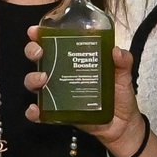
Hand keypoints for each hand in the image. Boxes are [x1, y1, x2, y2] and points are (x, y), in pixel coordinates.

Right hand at [23, 38, 144, 150]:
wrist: (123, 124)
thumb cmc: (120, 95)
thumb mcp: (123, 75)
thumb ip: (123, 62)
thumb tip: (117, 51)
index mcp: (74, 60)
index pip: (54, 43)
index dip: (41, 35)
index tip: (35, 31)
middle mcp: (62, 74)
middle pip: (39, 59)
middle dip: (32, 52)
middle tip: (39, 53)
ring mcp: (58, 94)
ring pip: (35, 83)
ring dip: (33, 79)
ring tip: (43, 79)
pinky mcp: (58, 114)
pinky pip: (40, 113)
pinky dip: (33, 112)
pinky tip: (35, 110)